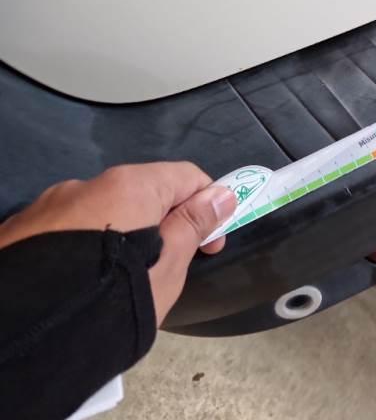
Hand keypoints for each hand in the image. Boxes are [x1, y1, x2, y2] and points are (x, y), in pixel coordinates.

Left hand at [0, 162, 236, 325]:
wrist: (28, 330)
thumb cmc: (118, 294)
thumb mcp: (169, 265)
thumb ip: (194, 225)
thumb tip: (221, 195)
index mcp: (130, 185)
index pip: (187, 176)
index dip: (209, 205)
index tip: (211, 243)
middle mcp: (88, 184)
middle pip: (143, 193)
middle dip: (164, 222)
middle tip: (169, 266)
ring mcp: (49, 206)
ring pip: (103, 212)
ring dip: (122, 233)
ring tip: (118, 278)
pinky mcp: (22, 229)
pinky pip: (69, 228)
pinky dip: (85, 245)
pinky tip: (82, 279)